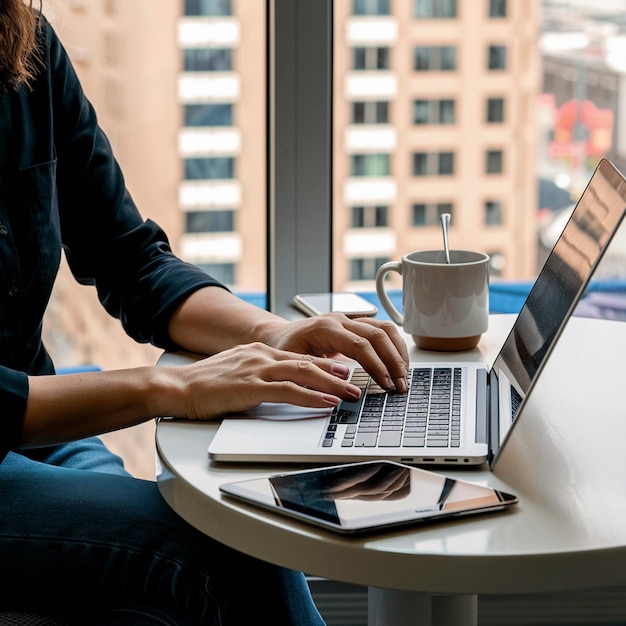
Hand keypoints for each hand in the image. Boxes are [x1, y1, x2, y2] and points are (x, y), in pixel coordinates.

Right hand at [163, 342, 362, 419]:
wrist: (178, 387)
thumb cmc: (206, 384)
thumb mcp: (239, 372)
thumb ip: (261, 375)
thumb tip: (282, 386)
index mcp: (260, 352)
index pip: (300, 357)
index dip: (325, 364)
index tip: (344, 370)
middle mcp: (262, 356)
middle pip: (308, 362)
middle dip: (336, 372)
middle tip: (356, 381)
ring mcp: (257, 369)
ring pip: (304, 373)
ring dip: (331, 384)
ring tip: (351, 393)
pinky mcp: (250, 386)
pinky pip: (288, 391)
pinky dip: (311, 397)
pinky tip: (326, 402)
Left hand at [262, 313, 408, 392]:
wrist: (278, 336)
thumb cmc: (283, 350)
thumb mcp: (293, 364)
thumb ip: (316, 374)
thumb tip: (342, 388)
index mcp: (325, 328)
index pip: (360, 345)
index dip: (377, 365)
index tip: (387, 384)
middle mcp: (340, 320)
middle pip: (378, 335)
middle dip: (394, 361)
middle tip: (401, 385)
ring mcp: (349, 319)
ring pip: (385, 328)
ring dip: (399, 352)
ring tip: (404, 375)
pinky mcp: (356, 324)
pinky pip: (382, 329)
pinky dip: (394, 346)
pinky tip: (399, 362)